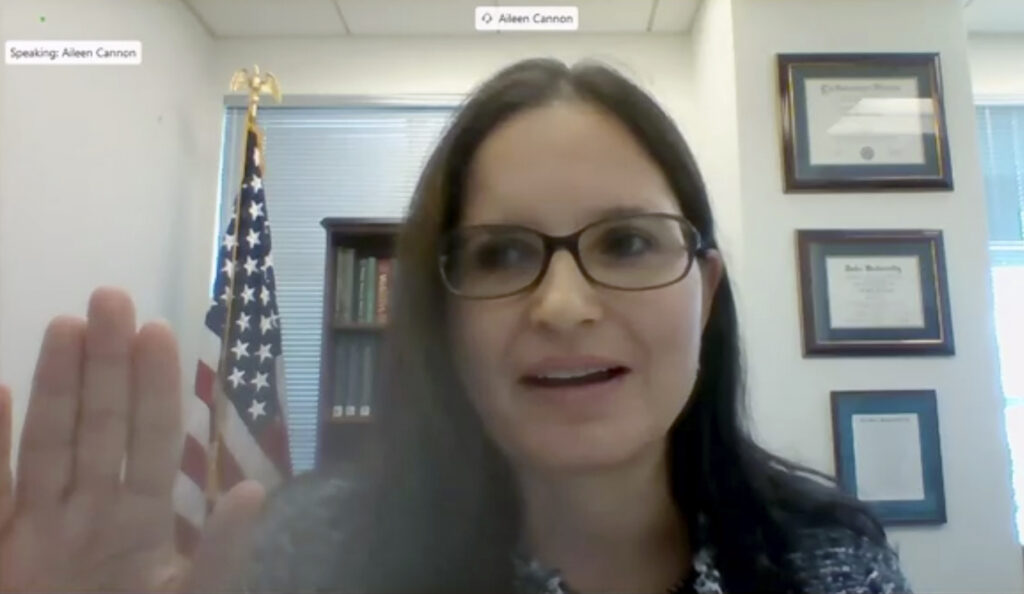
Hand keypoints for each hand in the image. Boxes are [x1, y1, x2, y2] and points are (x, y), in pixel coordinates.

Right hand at [0, 288, 266, 592]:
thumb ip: (219, 558)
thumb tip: (254, 496)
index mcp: (138, 525)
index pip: (150, 440)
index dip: (155, 387)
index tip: (161, 330)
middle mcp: (87, 515)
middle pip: (99, 425)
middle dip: (106, 364)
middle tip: (113, 296)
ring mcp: (36, 531)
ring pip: (47, 443)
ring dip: (56, 386)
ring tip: (67, 325)